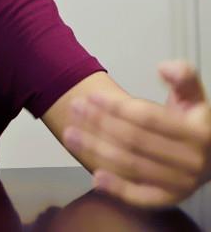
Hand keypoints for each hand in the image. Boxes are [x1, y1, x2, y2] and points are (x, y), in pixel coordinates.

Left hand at [64, 61, 210, 206]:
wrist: (208, 157)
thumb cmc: (193, 121)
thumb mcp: (194, 96)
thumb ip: (185, 76)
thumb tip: (165, 67)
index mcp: (198, 133)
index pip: (148, 118)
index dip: (118, 107)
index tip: (92, 95)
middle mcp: (192, 162)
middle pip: (134, 141)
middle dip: (100, 123)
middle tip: (75, 108)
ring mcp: (181, 184)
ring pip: (130, 165)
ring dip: (96, 149)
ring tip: (69, 134)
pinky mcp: (169, 200)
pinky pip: (140, 196)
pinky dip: (117, 188)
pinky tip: (94, 176)